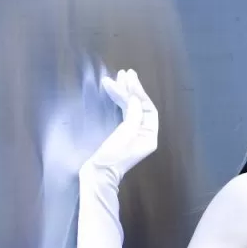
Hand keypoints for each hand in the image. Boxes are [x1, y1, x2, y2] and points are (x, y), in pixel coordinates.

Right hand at [81, 68, 158, 186]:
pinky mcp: (120, 134)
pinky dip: (117, 101)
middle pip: (140, 107)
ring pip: (130, 108)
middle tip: (124, 73)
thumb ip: (133, 115)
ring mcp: (132, 134)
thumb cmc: (112, 156)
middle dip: (132, 89)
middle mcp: (144, 134)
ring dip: (123, 92)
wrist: (97, 174)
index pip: (148, 109)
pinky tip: (112, 90)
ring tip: (117, 77)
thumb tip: (135, 99)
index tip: (129, 79)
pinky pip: (122, 114)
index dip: (139, 93)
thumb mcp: (125, 134)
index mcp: (149, 136)